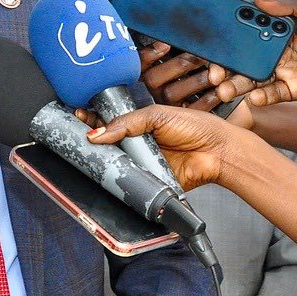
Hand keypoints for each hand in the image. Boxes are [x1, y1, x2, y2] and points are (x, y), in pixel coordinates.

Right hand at [88, 104, 244, 189]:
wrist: (217, 152)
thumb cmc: (196, 127)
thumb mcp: (157, 115)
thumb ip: (126, 122)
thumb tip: (98, 133)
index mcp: (140, 122)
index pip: (111, 119)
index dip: (94, 118)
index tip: (80, 116)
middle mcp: (138, 142)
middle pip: (107, 141)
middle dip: (91, 137)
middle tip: (79, 132)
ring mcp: (142, 161)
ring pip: (114, 161)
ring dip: (100, 157)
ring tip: (87, 149)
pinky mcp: (147, 180)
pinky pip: (127, 180)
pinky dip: (116, 178)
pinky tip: (104, 170)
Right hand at [140, 41, 256, 112]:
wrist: (230, 101)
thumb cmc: (213, 71)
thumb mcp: (198, 55)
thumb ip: (186, 46)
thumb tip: (182, 32)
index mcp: (156, 72)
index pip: (139, 64)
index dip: (149, 55)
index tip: (165, 44)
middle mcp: (156, 91)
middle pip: (152, 78)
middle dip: (180, 64)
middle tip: (201, 56)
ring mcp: (168, 108)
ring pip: (170, 93)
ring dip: (196, 80)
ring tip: (216, 74)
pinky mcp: (184, 121)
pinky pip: (190, 109)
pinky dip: (208, 98)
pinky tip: (220, 91)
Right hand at [208, 0, 296, 106]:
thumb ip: (291, 5)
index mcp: (283, 24)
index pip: (249, 26)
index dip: (230, 30)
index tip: (212, 34)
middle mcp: (280, 46)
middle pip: (245, 54)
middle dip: (226, 62)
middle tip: (213, 68)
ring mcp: (287, 68)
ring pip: (253, 76)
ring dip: (237, 82)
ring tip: (224, 86)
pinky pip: (273, 94)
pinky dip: (260, 97)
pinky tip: (252, 97)